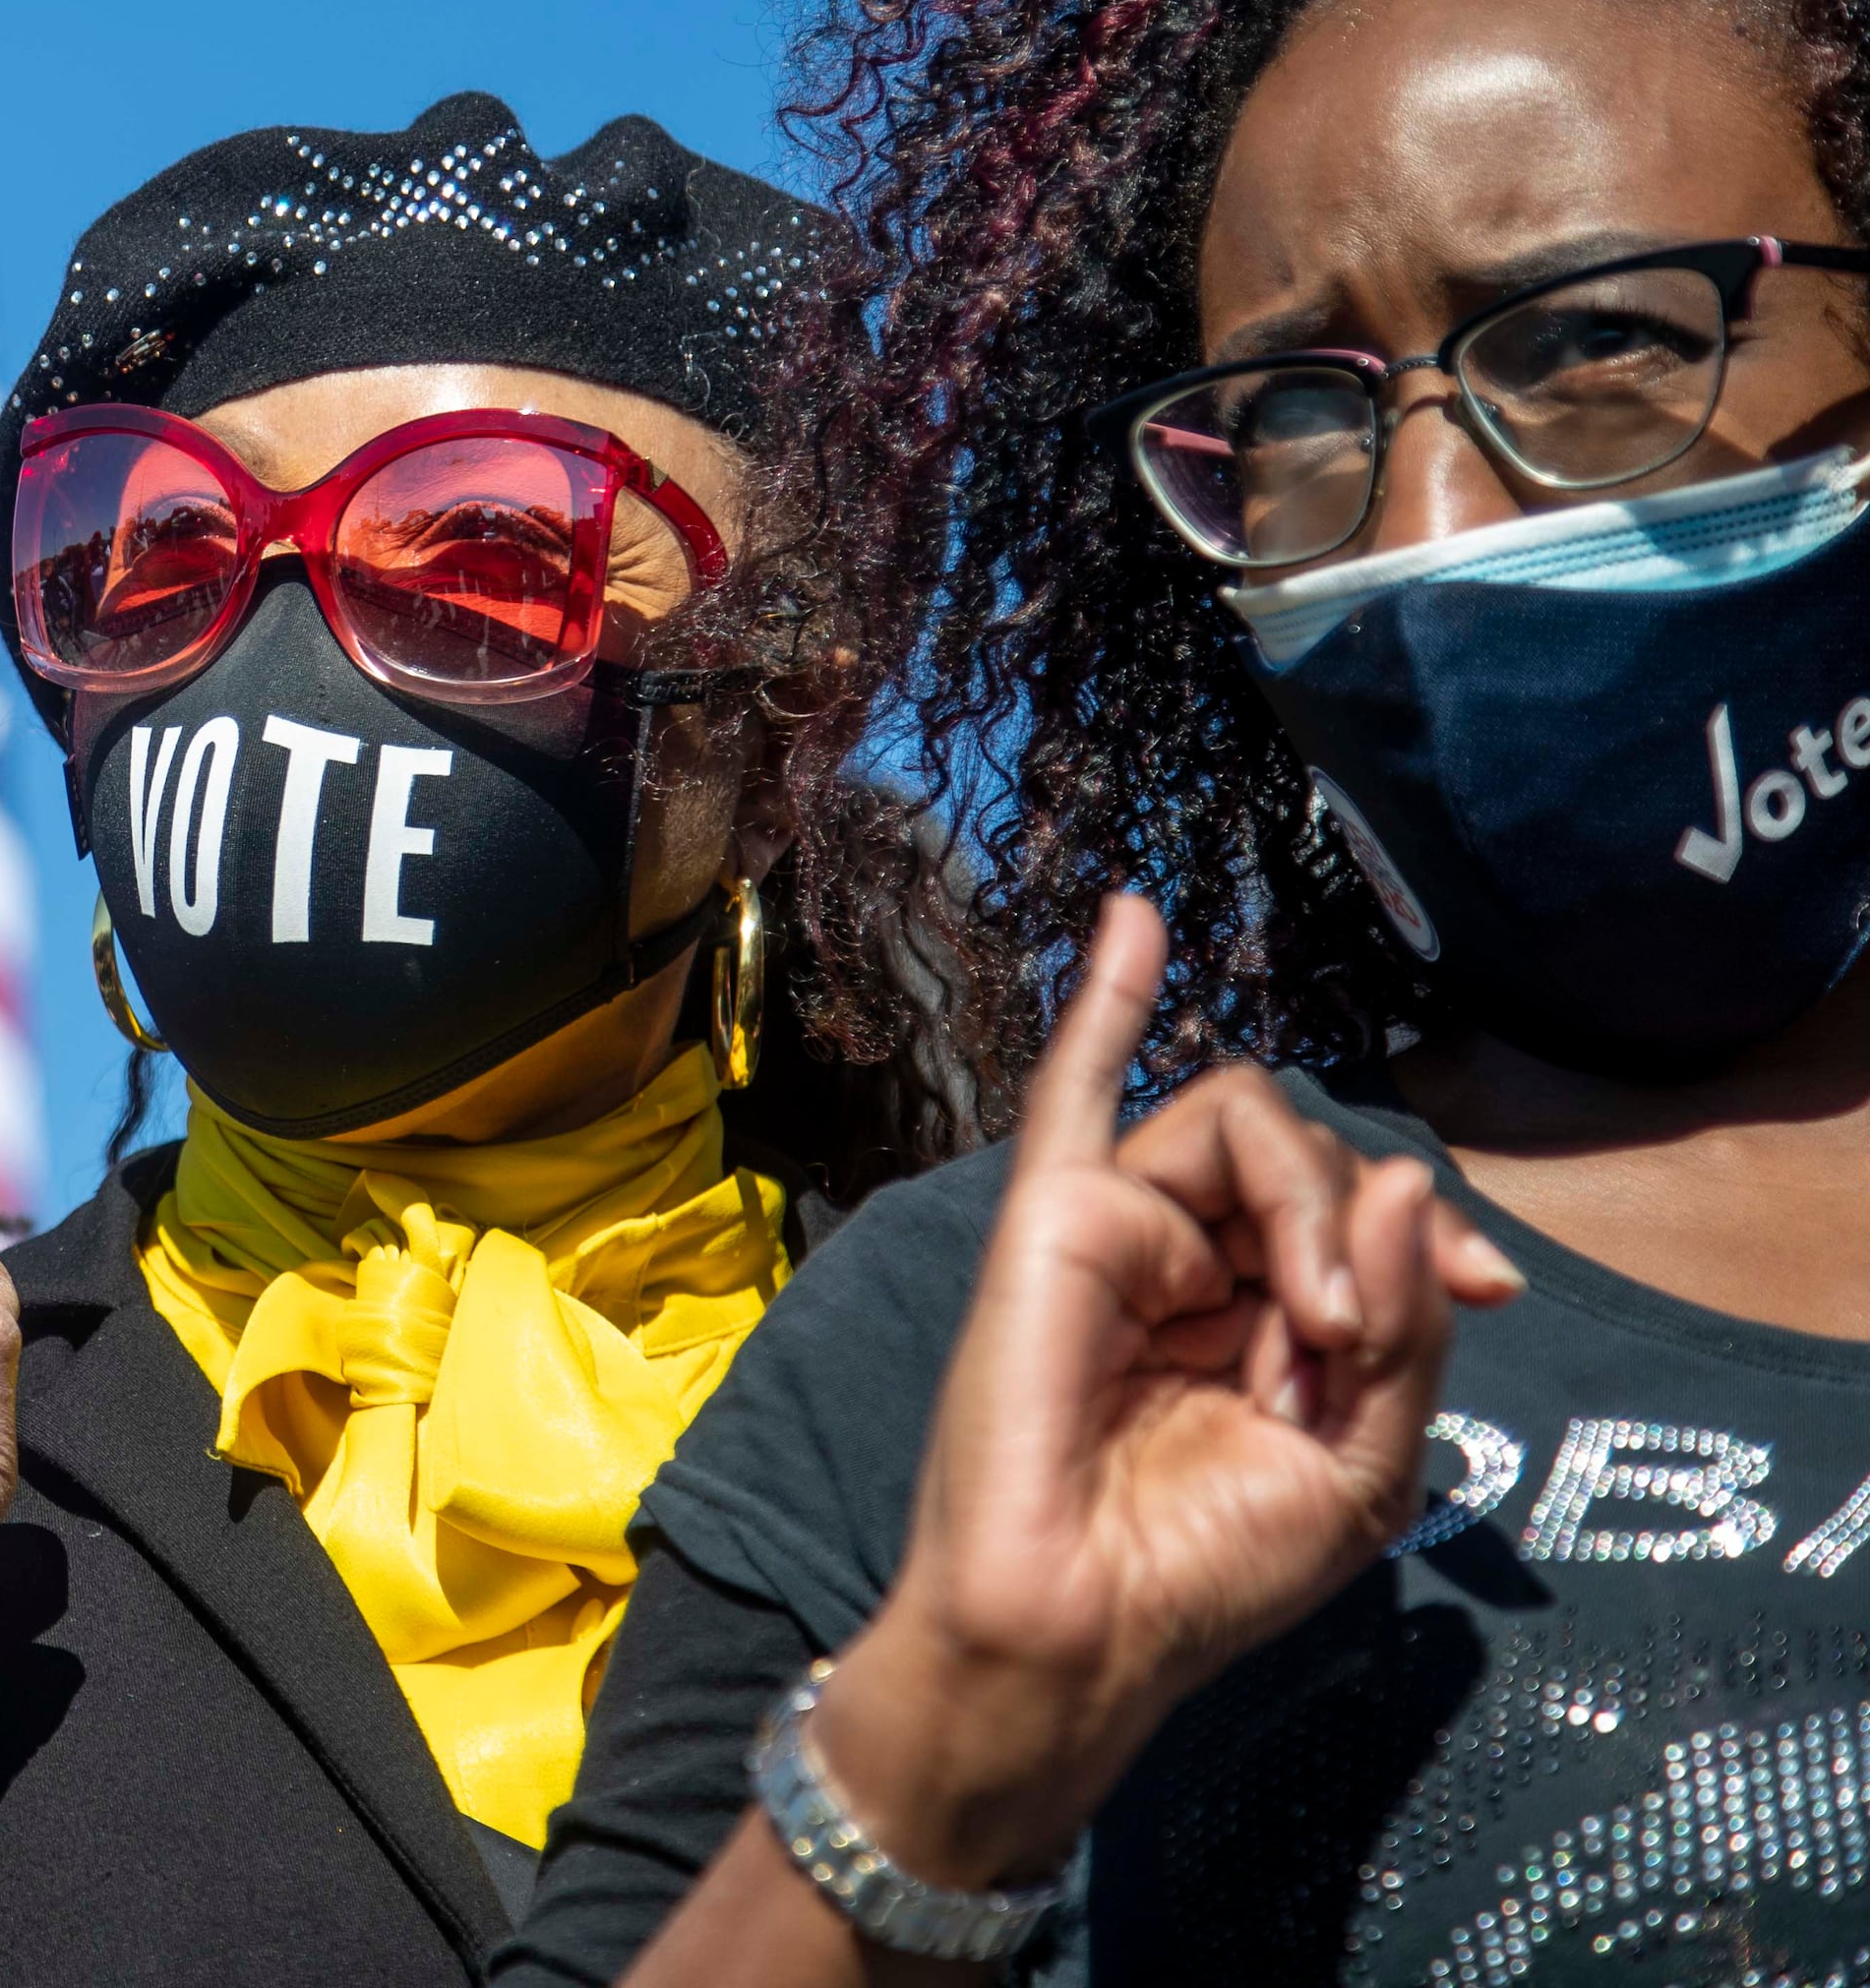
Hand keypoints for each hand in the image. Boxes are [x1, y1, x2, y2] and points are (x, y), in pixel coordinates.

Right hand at [813, 895, 1526, 1888]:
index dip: (1429, 1233)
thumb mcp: (1364, 1462)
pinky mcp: (1053, 1223)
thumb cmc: (1207, 1572)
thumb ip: (1399, 1323)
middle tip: (1347, 1342)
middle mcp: (1195, 1262)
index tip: (1490, 1289)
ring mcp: (1121, 1232)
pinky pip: (1075, 1089)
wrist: (1084, 1629)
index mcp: (1266, 1320)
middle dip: (1357, 1224)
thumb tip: (1394, 1178)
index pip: (1362, 1210)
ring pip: (1237, 1124)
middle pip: (1304, 1154)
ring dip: (1296, 1199)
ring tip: (1302, 1327)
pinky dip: (1107, 998)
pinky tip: (1135, 914)